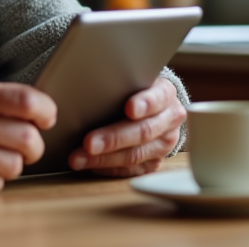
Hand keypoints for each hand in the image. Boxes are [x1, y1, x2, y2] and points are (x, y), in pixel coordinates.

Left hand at [67, 77, 184, 177]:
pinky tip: (90, 165)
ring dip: (104, 158)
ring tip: (79, 158)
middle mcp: (169, 120)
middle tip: (89, 143)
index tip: (129, 108)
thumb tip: (87, 86)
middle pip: (143, 131)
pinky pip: (131, 170)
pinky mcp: (155, 162)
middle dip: (113, 138)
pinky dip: (108, 168)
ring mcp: (164, 144)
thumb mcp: (133, 79)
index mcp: (166, 94)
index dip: (145, 104)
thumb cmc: (136, 89)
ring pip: (135, 155)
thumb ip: (120, 83)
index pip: (158, 98)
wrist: (156, 106)